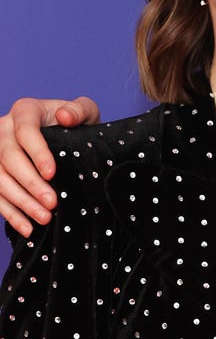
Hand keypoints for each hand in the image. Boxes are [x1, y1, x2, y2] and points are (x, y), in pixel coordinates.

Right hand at [0, 95, 99, 236]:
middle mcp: (4, 129)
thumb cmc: (74, 125)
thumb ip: (79, 110)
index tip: (52, 173)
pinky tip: (27, 228)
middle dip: (30, 183)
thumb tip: (64, 116)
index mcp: (25, 111)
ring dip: (20, 201)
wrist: (64, 137)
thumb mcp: (84, 113)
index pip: (26, 131)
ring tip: (44, 218)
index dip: (37, 153)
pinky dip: (10, 213)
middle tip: (52, 203)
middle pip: (8, 157)